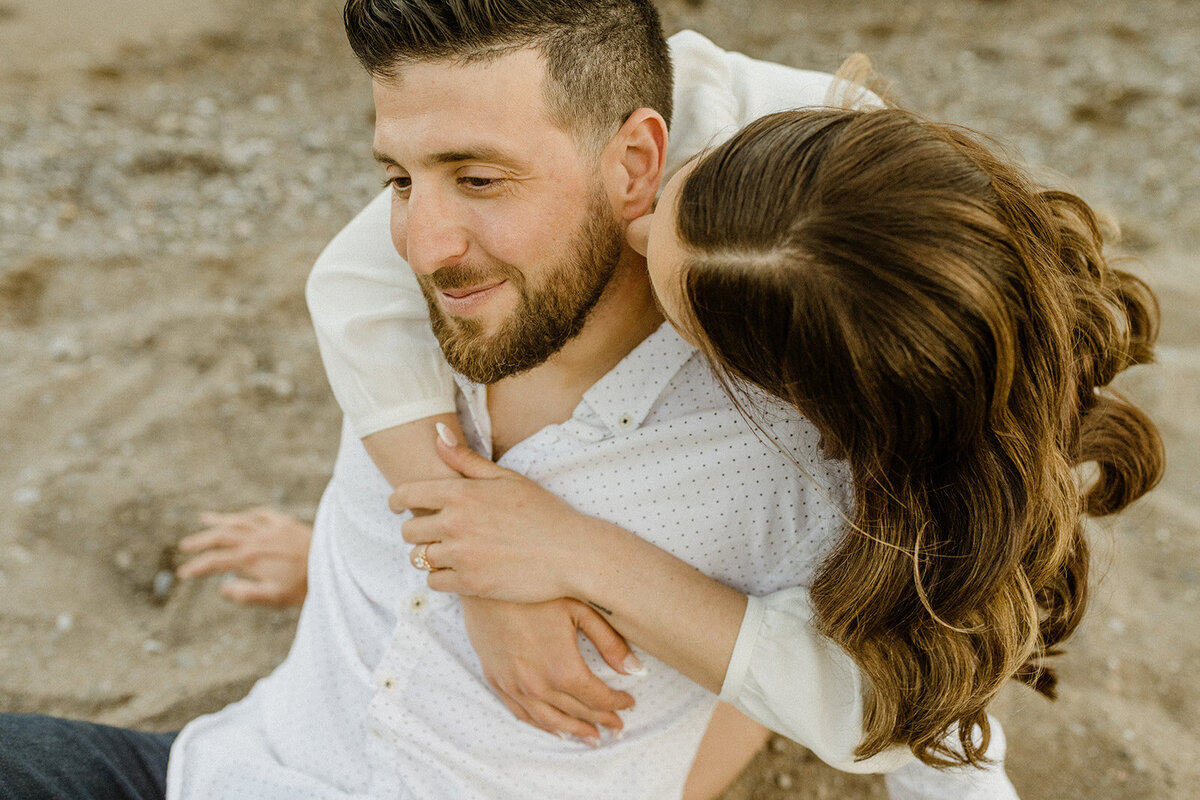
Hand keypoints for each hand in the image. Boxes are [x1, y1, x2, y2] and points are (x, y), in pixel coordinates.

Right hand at [176, 507, 311, 606]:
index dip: (197, 567)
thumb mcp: (275, 598)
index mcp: (251, 559)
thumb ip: (246, 594)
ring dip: (220, 521)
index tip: (184, 573)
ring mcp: (272, 528)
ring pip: (239, 520)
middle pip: (222, 536)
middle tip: (185, 546)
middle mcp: (258, 539)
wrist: (335, 564)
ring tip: (204, 519)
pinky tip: (242, 515)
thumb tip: (222, 589)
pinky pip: (261, 514)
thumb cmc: (306, 586)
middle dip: (201, 541)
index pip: (216, 561)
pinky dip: (247, 514)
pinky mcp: (286, 523)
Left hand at [391, 429, 607, 602]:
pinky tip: (460, 570)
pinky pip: (435, 582)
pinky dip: (443, 577)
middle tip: (434, 533)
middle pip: (408, 531)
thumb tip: (437, 434)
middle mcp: (455, 523)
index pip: (406, 494)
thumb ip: (466, 459)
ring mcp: (462, 555)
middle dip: (417, 531)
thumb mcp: (506, 478)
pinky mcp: (470, 584)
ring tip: (450, 552)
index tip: (397, 506)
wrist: (571, 553)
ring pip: (419, 558)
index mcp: (461, 493)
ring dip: (430, 556)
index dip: (397, 501)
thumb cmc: (543, 512)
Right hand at [462, 596, 642, 743]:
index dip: (617, 703)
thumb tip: (637, 671)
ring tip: (592, 738)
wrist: (486, 579)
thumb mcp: (580, 608)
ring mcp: (514, 686)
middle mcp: (538, 685)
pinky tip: (554, 729)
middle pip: (577, 712)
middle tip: (617, 727)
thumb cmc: (536, 590)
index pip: (598, 697)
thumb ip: (610, 643)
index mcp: (563, 669)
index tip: (629, 703)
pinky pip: (522, 713)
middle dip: (601, 720)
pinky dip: (542, 725)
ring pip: (550, 720)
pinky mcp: (496, 679)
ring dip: (574, 730)